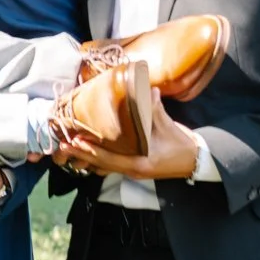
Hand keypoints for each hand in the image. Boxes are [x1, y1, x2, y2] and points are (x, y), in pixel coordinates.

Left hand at [56, 96, 201, 180]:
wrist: (195, 160)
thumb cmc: (181, 145)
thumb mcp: (168, 127)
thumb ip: (155, 108)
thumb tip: (148, 89)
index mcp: (140, 163)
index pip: (110, 159)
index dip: (92, 151)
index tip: (76, 142)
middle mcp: (133, 170)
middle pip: (101, 165)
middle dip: (82, 155)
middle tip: (64, 145)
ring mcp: (132, 171)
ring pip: (104, 167)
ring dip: (88, 158)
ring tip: (71, 147)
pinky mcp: (134, 168)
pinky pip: (111, 165)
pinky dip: (99, 158)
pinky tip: (88, 150)